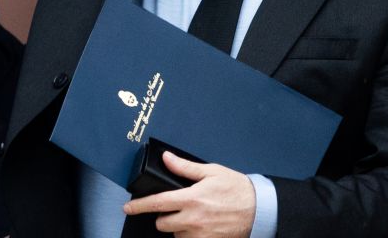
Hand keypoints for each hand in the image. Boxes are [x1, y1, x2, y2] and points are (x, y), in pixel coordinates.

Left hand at [123, 152, 255, 236]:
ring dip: (178, 227)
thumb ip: (185, 168)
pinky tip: (200, 226)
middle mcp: (193, 219)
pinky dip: (190, 235)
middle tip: (176, 207)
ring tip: (193, 215)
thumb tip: (167, 158)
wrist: (259, 210)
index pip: (157, 203)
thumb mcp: (211, 172)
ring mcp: (200, 234)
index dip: (139, 206)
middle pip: (162, 223)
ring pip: (175, 234)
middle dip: (164, 216)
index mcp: (191, 199)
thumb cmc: (236, 189)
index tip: (128, 207)